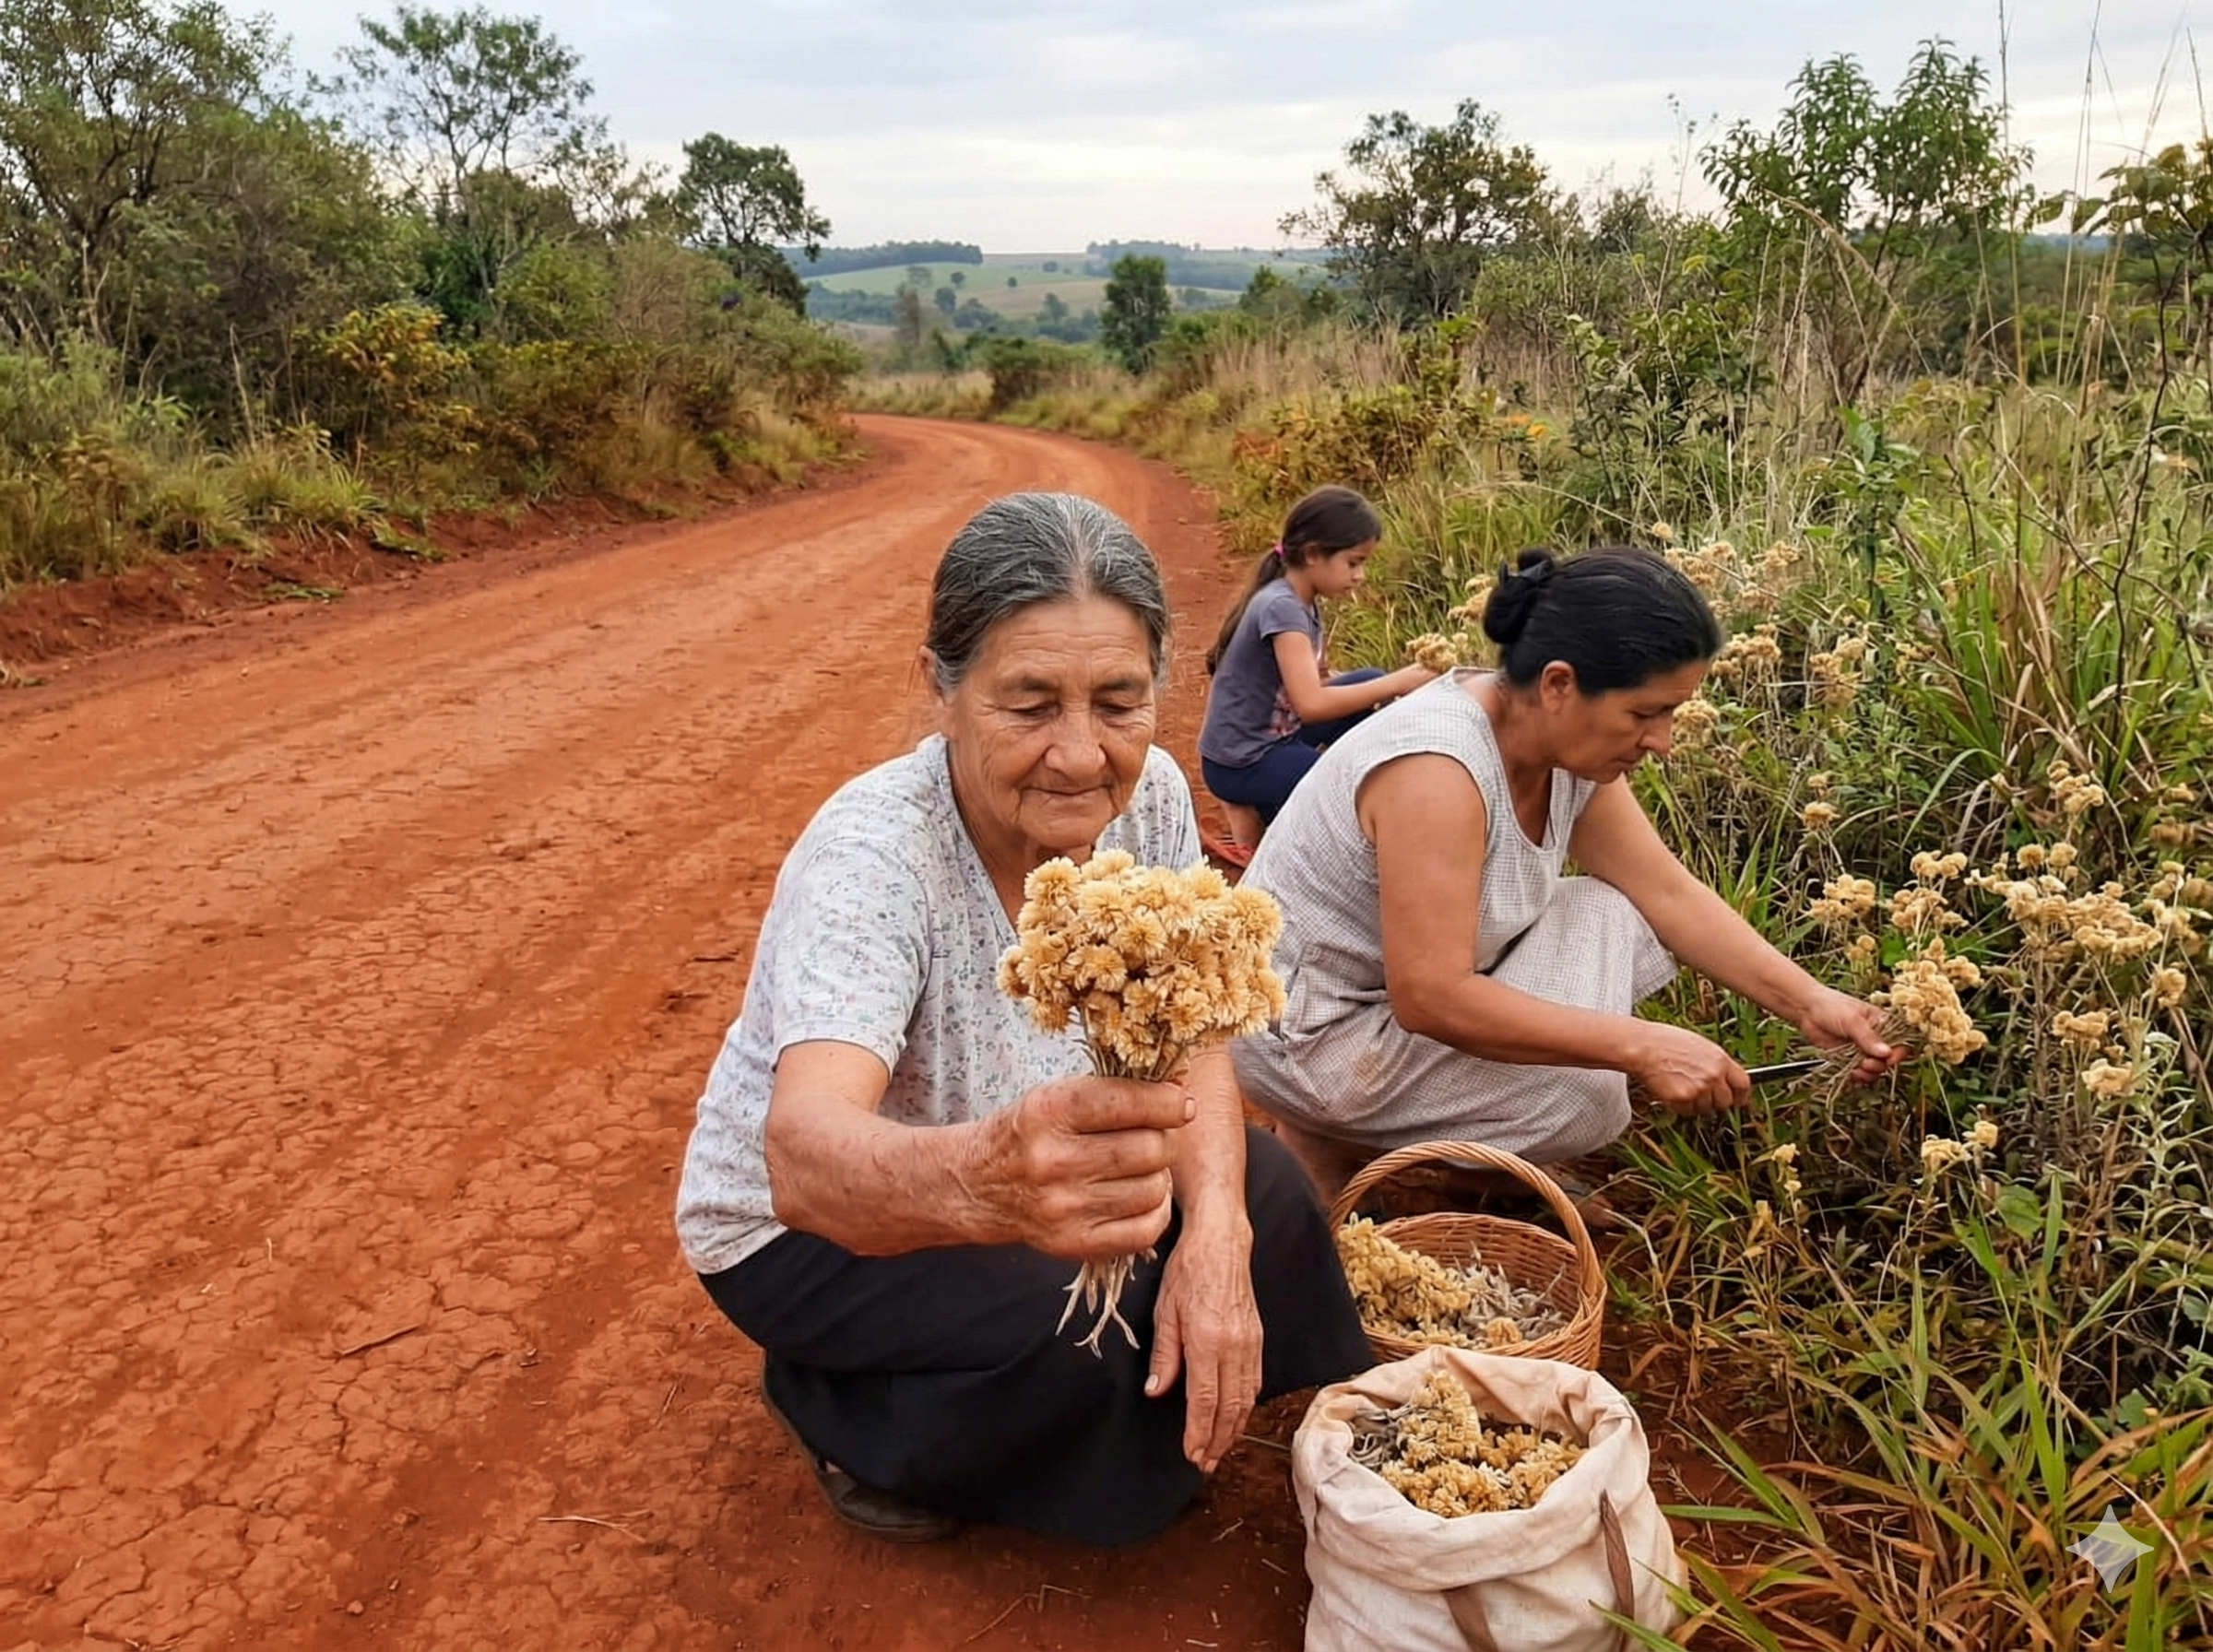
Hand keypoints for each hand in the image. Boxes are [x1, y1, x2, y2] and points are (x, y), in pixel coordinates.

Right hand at [969, 1075, 1192, 1258]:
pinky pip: (1147, 1228)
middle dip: (1164, 1138)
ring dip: (1158, 1174)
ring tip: (1139, 1167)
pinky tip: (1139, 1195)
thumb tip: (1181, 1097)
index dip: (1168, 1102)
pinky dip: (1155, 1209)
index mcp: (1049, 1112)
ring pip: (1154, 1188)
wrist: (981, 1184)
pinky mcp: (1075, 1243)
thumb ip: (1117, 1092)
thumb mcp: (1058, 1095)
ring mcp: (1065, 1207)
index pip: (1130, 1103)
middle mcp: (1055, 1160)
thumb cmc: (1030, 1133)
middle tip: (1153, 1136)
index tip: (1179, 1104)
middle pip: (1151, 1148)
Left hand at [1146, 1213, 1262, 1473]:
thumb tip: (1156, 1392)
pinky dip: (1246, 1407)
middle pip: (1229, 1408)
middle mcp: (1234, 1347)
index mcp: (1208, 1342)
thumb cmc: (1188, 1271)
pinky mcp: (1258, 1339)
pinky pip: (1254, 1382)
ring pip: (1246, 1399)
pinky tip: (1236, 1418)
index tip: (1191, 1455)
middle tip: (1204, 1464)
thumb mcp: (1165, 1312)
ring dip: (1233, 1429)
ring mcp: (1250, 1344)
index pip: (1205, 1401)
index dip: (1199, 1433)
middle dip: (1217, 1441)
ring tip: (1219, 1450)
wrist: (1222, 1242)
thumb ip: (1164, 1356)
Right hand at [1629, 1021, 1750, 1116]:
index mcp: (1720, 1060)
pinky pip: (1687, 1112)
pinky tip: (1671, 1090)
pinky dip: (1680, 1106)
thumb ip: (1716, 1063)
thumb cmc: (1666, 1041)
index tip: (1738, 1099)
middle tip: (1702, 1095)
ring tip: (1681, 1086)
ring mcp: (1699, 1089)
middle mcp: (1713, 1076)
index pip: (1743, 1084)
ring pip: (1706, 1109)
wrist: (1642, 1046)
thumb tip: (1726, 1079)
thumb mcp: (1700, 1046)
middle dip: (1715, 1101)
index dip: (1741, 1095)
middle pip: (1725, 1102)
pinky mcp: (1682, 1099)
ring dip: (1696, 1104)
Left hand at [1794, 986, 1903, 1083]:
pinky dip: (1858, 1076)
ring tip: (1857, 1068)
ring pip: (1876, 1069)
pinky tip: (1851, 1074)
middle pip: (1889, 1060)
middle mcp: (1876, 1038)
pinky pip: (1860, 1072)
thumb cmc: (1831, 1007)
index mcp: (1883, 1023)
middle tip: (1865, 1063)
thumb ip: (1868, 1038)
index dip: (1898, 1053)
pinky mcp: (1850, 1058)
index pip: (1901, 1042)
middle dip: (1879, 1065)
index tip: (1889, 1059)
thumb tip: (1886, 1053)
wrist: (1806, 1010)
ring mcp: (1863, 1049)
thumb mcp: (1852, 1020)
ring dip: (1869, 1073)